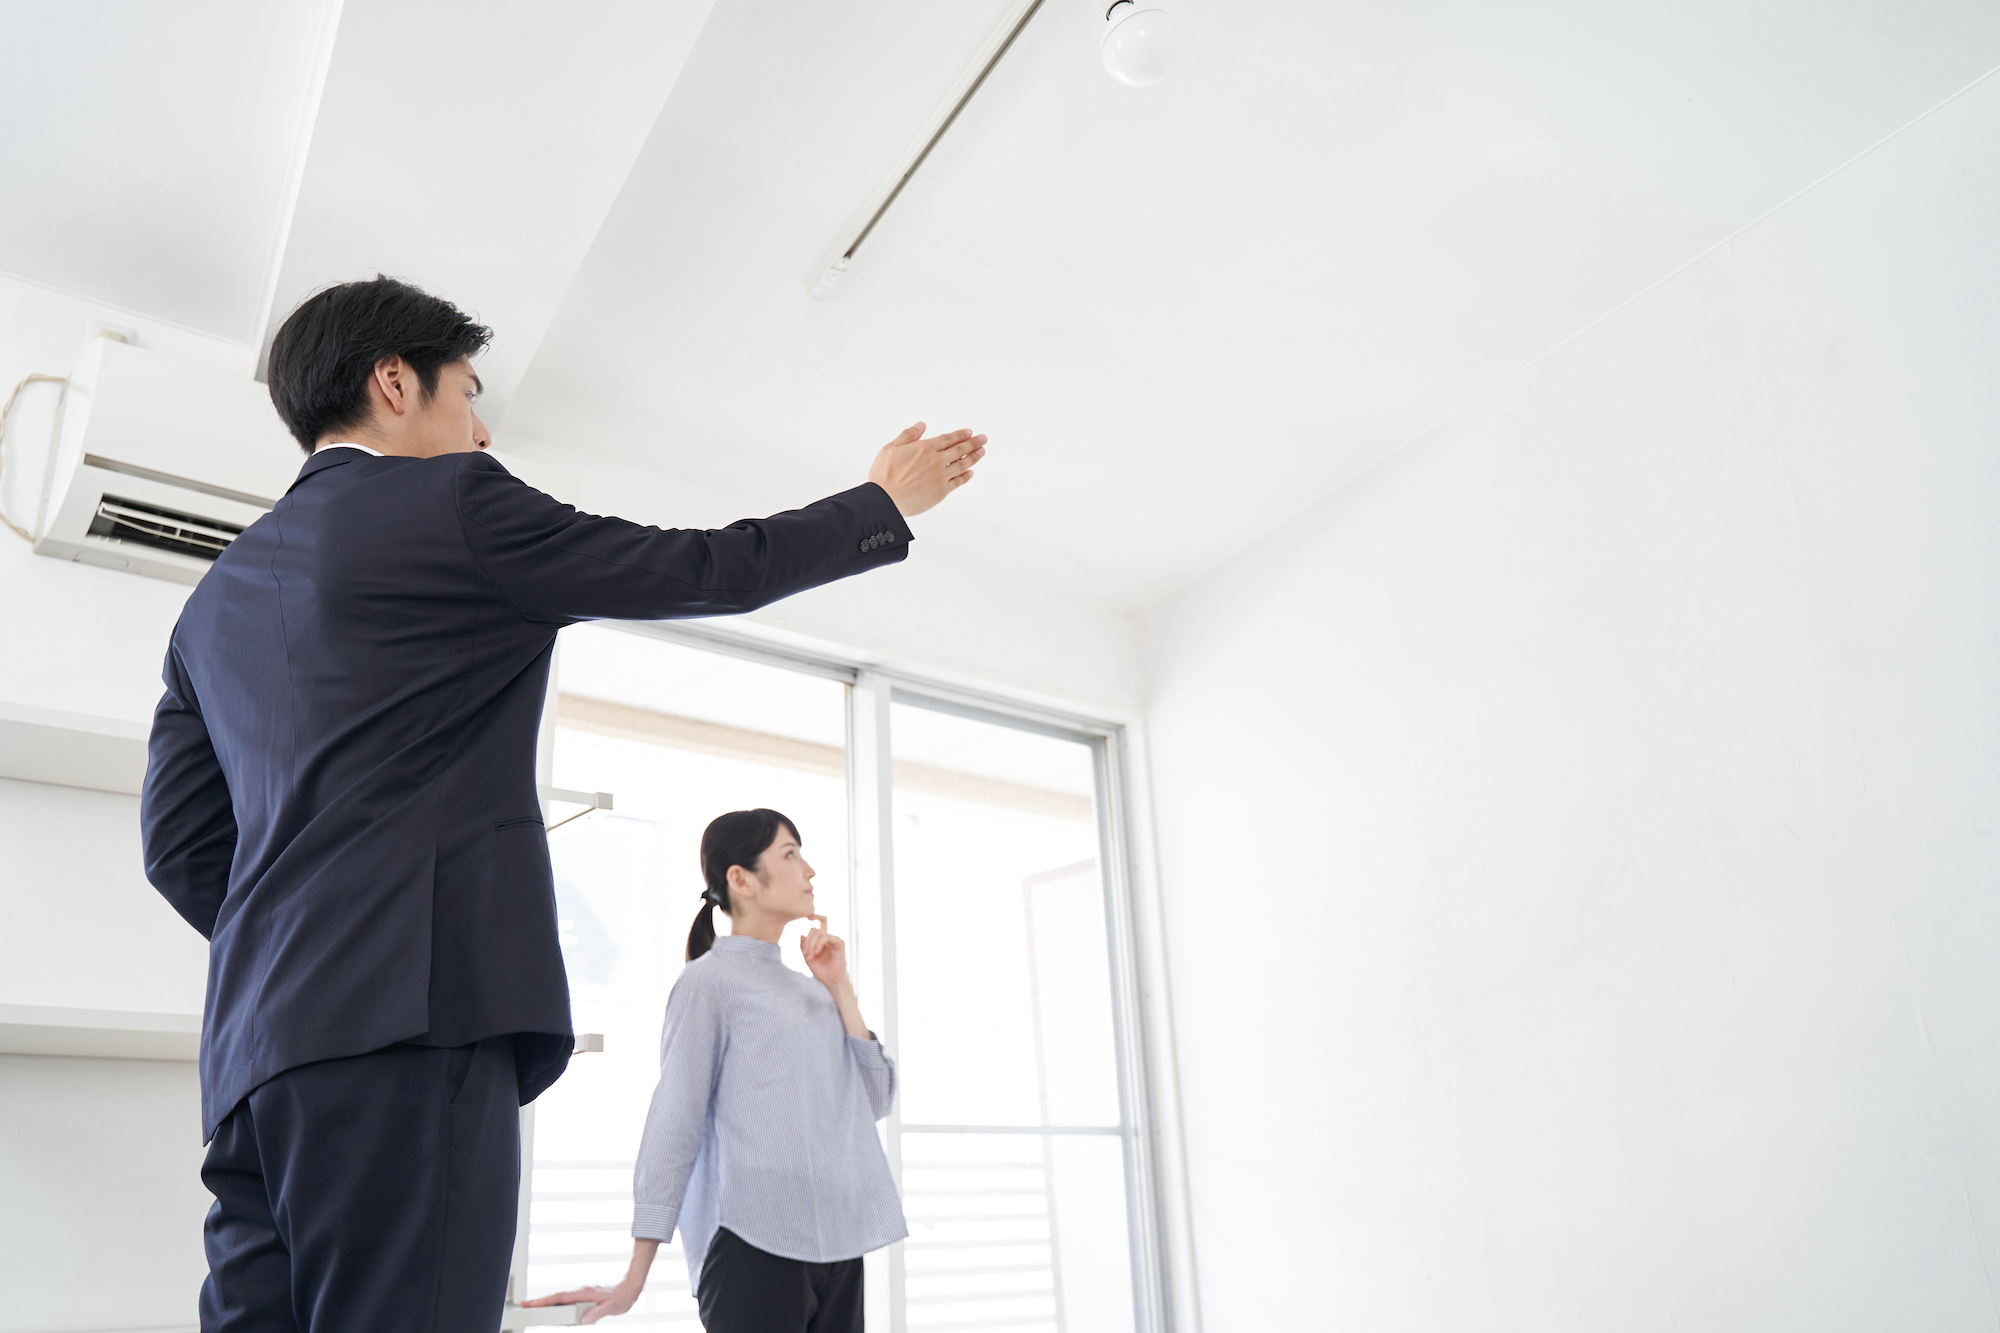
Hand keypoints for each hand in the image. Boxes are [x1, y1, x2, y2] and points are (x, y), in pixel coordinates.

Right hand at [524, 1283, 635, 1324]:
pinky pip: (566, 1299)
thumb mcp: (612, 1308)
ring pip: (560, 1298)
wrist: (629, 1289)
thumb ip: (597, 1313)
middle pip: (556, 1296)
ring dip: (546, 1301)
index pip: (560, 1297)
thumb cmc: (622, 1299)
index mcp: (584, 1294)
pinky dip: (555, 1303)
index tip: (531, 1303)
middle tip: (523, 1305)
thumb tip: (582, 1321)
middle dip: (539, 1301)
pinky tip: (551, 1308)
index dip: (545, 1301)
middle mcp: (580, 1292)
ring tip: (532, 1308)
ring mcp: (581, 1293)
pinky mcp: (583, 1296)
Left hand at [800, 915, 849, 989]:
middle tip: (805, 954)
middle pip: (814, 929)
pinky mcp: (839, 944)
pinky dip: (818, 944)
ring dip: (811, 944)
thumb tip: (801, 934)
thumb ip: (803, 946)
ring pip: (819, 932)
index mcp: (822, 940)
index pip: (821, 922)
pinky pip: (826, 937)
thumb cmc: (821, 971)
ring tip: (810, 956)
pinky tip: (816, 953)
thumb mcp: (807, 958)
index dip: (815, 916)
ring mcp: (834, 940)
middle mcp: (829, 938)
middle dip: (807, 941)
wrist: (831, 981)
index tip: (808, 917)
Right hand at [868, 423, 984, 516]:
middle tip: (983, 438)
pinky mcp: (941, 491)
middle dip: (973, 443)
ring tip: (982, 451)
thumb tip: (921, 425)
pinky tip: (970, 472)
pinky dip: (965, 477)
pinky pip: (958, 482)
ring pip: (962, 465)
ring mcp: (940, 477)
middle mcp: (936, 461)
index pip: (947, 439)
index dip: (960, 435)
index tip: (969, 432)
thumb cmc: (884, 474)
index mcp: (924, 448)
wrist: (885, 500)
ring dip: (973, 457)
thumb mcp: (891, 448)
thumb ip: (909, 435)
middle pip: (959, 450)